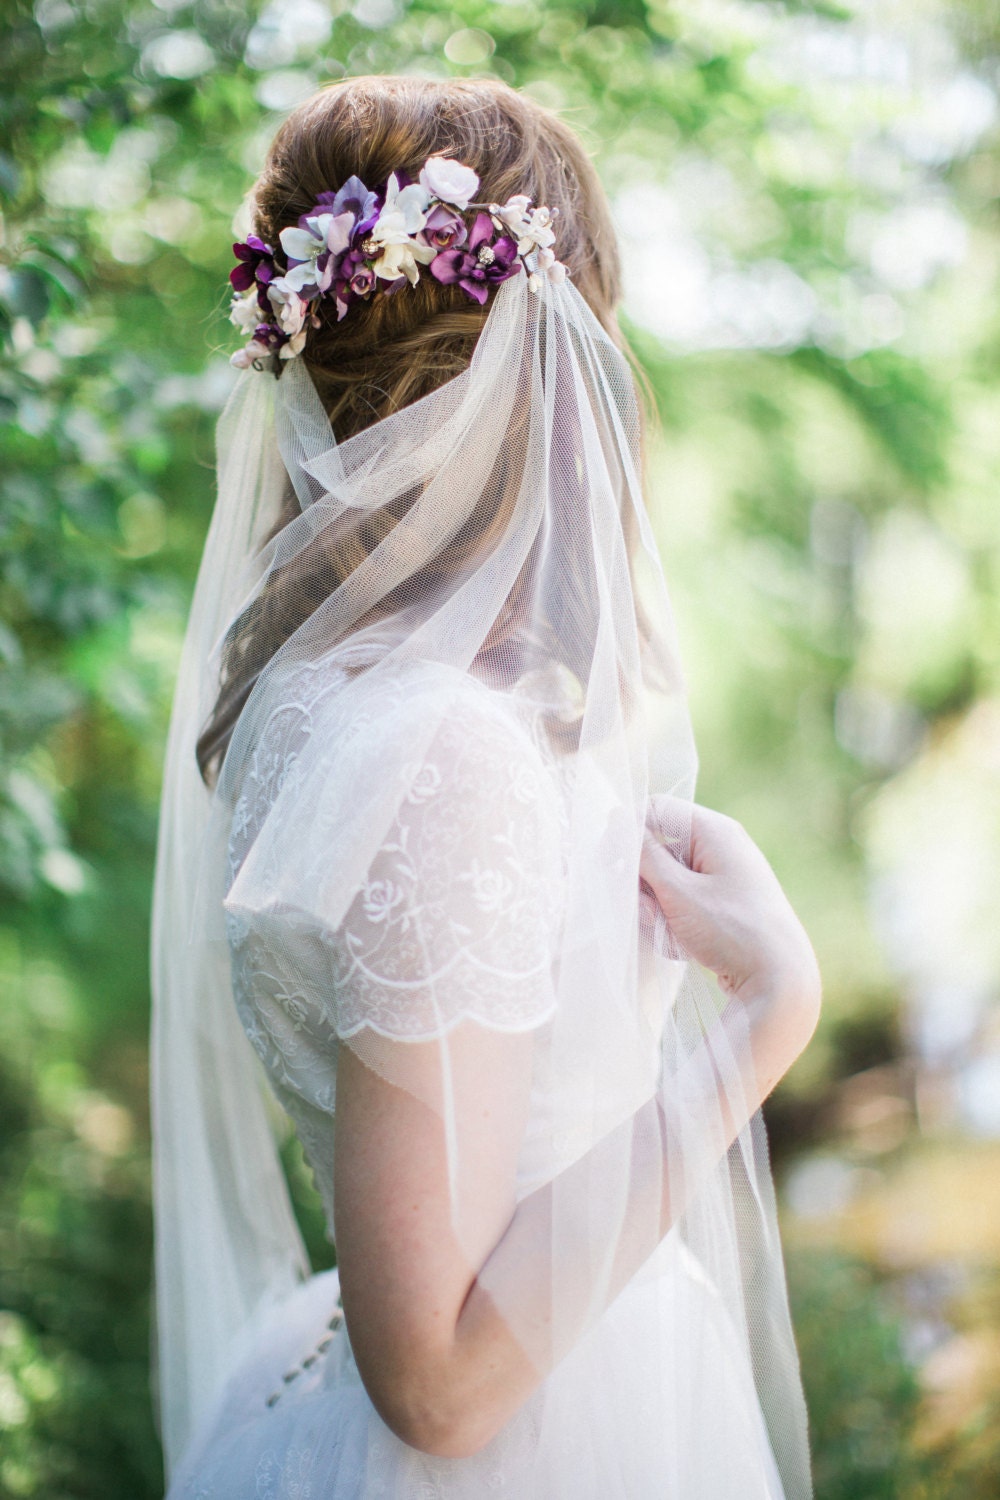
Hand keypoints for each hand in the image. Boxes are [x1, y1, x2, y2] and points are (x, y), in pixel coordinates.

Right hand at [640, 796, 820, 1026]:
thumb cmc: (731, 931)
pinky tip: (683, 944)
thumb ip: (644, 855)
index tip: (614, 866)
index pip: (657, 809)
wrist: (780, 981)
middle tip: (649, 911)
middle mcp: (723, 845)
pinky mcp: (725, 901)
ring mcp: (726, 874)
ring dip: (658, 905)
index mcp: (715, 831)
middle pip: (660, 846)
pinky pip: (685, 898)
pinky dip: (675, 918)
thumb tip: (617, 820)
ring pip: (668, 877)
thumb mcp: (679, 892)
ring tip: (670, 932)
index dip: (630, 833)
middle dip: (645, 881)